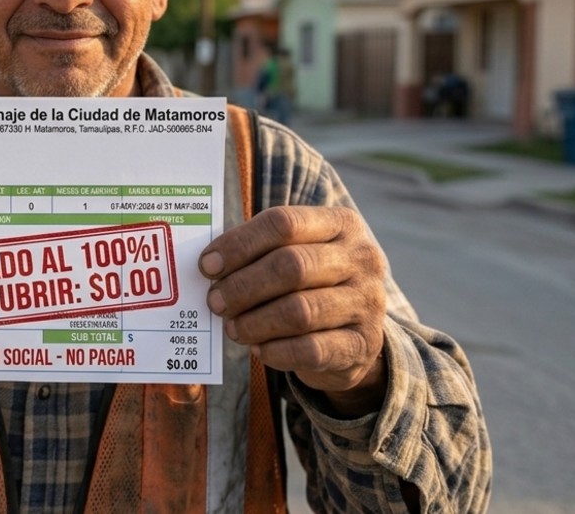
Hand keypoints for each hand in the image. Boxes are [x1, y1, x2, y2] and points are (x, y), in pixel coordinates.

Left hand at [198, 206, 386, 413]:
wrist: (355, 334)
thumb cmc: (310, 285)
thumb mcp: (296, 255)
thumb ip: (260, 253)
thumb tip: (210, 266)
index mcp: (341, 224)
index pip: (283, 223)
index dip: (239, 244)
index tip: (207, 265)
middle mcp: (362, 258)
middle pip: (291, 266)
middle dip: (242, 286)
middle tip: (214, 302)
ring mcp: (368, 302)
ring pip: (299, 311)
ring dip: (254, 322)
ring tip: (232, 328)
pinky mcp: (364, 343)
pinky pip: (311, 350)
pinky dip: (275, 351)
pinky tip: (259, 349)